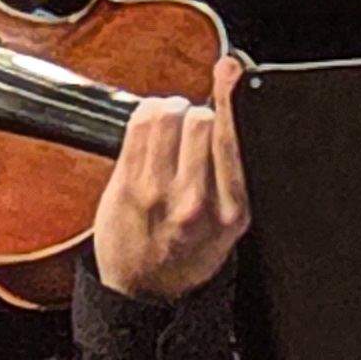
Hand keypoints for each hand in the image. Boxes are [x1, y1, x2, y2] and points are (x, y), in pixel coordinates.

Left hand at [93, 53, 253, 301]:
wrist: (143, 291)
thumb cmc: (187, 252)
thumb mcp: (229, 226)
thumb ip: (231, 175)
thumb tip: (227, 107)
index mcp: (233, 212)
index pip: (233, 138)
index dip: (230, 95)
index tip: (231, 68)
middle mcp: (197, 203)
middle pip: (202, 120)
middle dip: (199, 112)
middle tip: (193, 124)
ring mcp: (158, 194)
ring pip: (169, 115)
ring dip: (171, 108)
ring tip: (171, 125)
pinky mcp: (127, 186)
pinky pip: (140, 123)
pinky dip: (147, 112)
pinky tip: (152, 124)